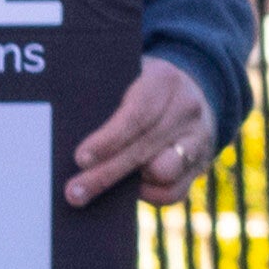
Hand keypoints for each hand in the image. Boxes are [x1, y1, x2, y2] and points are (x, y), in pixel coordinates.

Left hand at [67, 54, 221, 204]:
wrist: (192, 90)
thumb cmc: (143, 85)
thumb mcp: (128, 74)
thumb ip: (107, 94)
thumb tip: (67, 129)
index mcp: (164, 80)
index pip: (136, 115)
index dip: (108, 140)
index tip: (80, 158)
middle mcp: (186, 108)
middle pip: (143, 149)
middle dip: (105, 174)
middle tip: (73, 192)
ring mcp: (198, 137)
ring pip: (164, 172)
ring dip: (131, 183)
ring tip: (101, 185)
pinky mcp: (201, 163)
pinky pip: (174, 191)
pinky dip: (149, 195)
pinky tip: (130, 189)